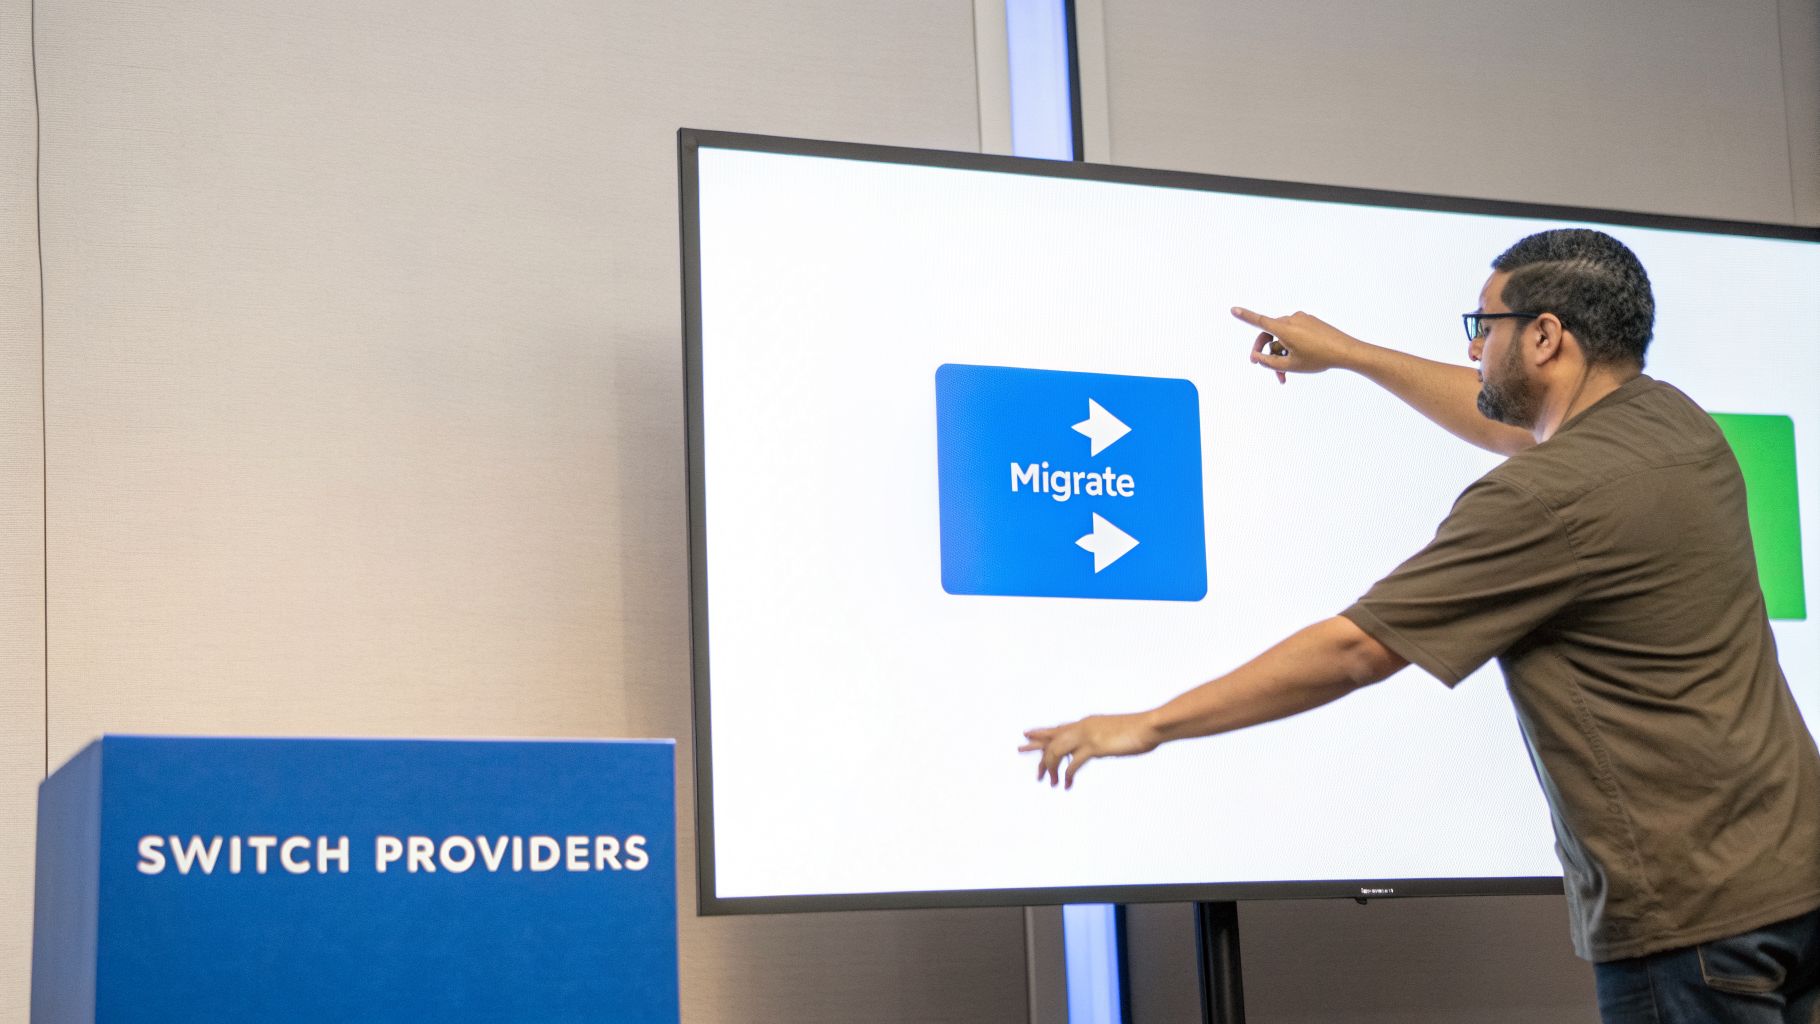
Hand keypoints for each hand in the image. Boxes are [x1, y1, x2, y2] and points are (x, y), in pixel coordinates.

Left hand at [1019, 713, 1160, 788]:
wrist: (1150, 725)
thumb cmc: (1139, 730)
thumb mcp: (1115, 734)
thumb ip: (1103, 740)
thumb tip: (1096, 749)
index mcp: (1087, 723)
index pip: (1059, 728)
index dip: (1042, 732)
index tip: (1026, 734)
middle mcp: (1083, 726)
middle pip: (1052, 737)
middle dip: (1037, 749)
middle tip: (1024, 756)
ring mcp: (1087, 735)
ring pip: (1057, 750)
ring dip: (1051, 767)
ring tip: (1049, 782)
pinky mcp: (1094, 747)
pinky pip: (1073, 763)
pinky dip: (1067, 775)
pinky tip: (1066, 785)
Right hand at [1231, 306, 1362, 384]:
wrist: (1346, 351)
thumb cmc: (1318, 359)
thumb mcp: (1290, 366)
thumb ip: (1269, 362)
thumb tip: (1258, 357)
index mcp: (1284, 328)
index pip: (1259, 321)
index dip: (1245, 316)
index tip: (1233, 309)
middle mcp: (1291, 319)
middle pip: (1270, 335)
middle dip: (1267, 354)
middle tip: (1266, 369)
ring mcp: (1302, 319)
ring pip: (1283, 337)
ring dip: (1281, 354)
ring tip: (1286, 374)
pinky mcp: (1310, 322)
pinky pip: (1294, 333)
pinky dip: (1291, 346)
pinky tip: (1299, 360)